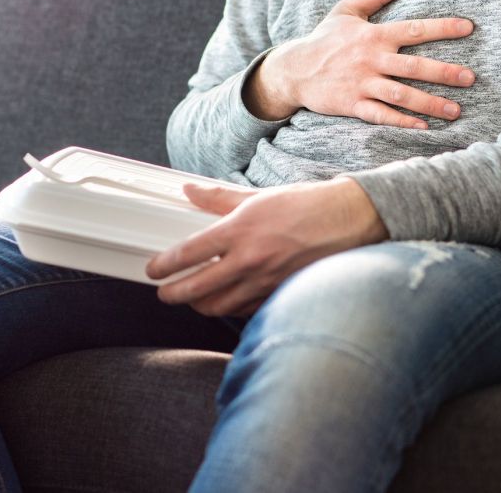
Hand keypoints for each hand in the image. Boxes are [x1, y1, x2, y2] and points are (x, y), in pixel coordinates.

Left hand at [146, 178, 388, 317]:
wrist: (348, 221)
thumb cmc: (304, 205)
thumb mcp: (256, 196)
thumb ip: (218, 197)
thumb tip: (188, 191)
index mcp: (240, 230)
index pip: (189, 253)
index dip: (164, 265)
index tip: (153, 269)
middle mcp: (249, 259)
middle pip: (197, 289)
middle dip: (173, 294)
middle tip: (164, 292)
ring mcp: (265, 281)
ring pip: (218, 306)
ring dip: (199, 304)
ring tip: (192, 297)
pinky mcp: (279, 294)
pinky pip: (244, 310)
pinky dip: (229, 308)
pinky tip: (225, 299)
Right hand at [243, 0, 475, 128]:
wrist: (293, 70)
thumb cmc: (322, 40)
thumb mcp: (344, 12)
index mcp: (373, 35)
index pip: (413, 29)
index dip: (442, 28)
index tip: (469, 28)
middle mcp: (370, 60)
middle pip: (413, 67)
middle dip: (444, 73)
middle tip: (471, 79)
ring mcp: (361, 84)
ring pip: (401, 94)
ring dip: (429, 103)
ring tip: (456, 110)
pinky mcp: (351, 104)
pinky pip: (380, 115)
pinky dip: (401, 121)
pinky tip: (422, 126)